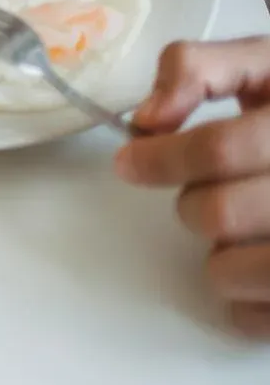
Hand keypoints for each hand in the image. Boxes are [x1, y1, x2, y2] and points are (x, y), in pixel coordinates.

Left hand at [116, 37, 269, 339]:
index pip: (220, 150)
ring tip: (237, 236)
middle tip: (205, 197)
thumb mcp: (265, 64)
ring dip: (217, 259)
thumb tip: (149, 117)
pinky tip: (254, 273)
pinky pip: (263, 320)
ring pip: (237, 273)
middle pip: (220, 214)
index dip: (161, 157)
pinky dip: (244, 305)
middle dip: (192, 206)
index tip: (129, 161)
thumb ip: (198, 68)